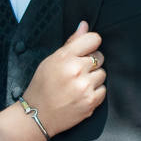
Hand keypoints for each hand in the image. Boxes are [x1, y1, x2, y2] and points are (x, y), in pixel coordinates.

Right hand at [21, 21, 106, 136]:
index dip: (91, 44)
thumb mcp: (51, 60)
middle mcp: (76, 70)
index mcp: (65, 57)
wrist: (37, 115)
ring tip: (78, 85)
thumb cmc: (42, 86)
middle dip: (91, 63)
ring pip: (102, 74)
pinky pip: (103, 90)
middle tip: (77, 72)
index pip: (93, 39)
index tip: (86, 50)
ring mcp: (85, 87)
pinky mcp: (91, 102)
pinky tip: (81, 95)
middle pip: (100, 57)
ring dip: (93, 78)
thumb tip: (84, 25)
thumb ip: (71, 43)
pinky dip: (94, 92)